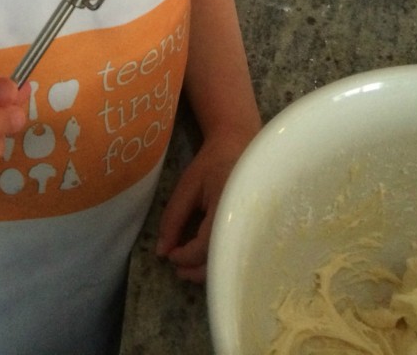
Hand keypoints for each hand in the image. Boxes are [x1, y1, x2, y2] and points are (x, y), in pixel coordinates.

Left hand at [155, 135, 250, 282]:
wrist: (239, 146)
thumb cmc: (212, 164)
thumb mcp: (187, 187)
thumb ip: (173, 219)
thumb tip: (162, 252)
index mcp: (226, 208)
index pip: (204, 247)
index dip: (184, 257)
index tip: (170, 257)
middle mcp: (243, 222)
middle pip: (220, 261)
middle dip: (195, 270)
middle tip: (178, 270)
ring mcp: (252, 227)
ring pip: (230, 261)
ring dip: (208, 269)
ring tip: (188, 267)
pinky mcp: (254, 230)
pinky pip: (236, 252)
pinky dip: (219, 260)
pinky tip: (206, 258)